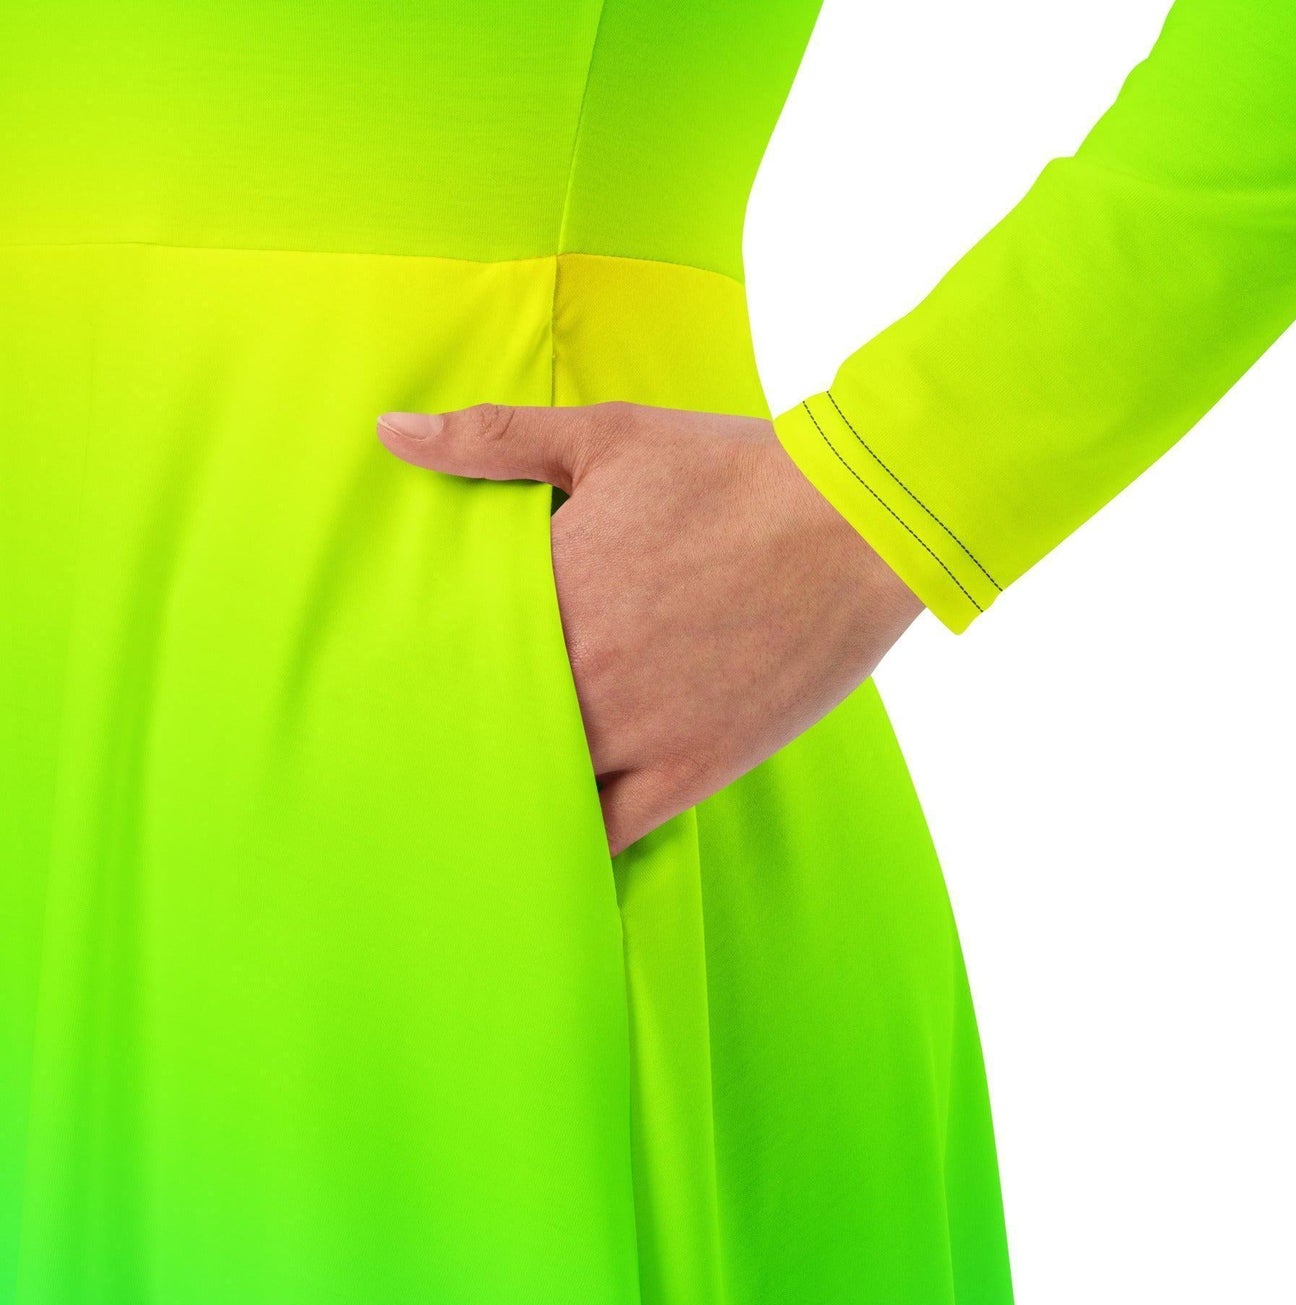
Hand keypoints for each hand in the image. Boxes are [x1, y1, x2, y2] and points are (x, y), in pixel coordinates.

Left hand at [376, 400, 923, 854]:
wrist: (858, 520)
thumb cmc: (734, 471)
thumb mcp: (608, 436)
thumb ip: (494, 439)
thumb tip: (392, 433)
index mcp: (549, 591)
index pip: (450, 648)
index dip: (429, 662)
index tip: (403, 671)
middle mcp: (580, 673)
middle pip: (486, 724)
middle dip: (465, 726)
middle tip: (438, 734)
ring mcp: (636, 731)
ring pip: (538, 784)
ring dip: (514, 780)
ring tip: (491, 781)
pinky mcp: (692, 768)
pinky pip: (609, 830)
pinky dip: (574, 834)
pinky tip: (556, 826)